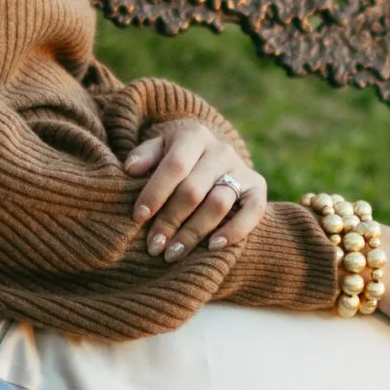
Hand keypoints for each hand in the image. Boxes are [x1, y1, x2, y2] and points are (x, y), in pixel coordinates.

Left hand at [124, 121, 266, 260]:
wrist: (213, 158)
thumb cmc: (177, 159)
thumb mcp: (160, 150)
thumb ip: (144, 156)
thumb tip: (131, 169)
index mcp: (194, 136)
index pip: (175, 165)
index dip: (155, 193)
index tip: (139, 217)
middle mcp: (221, 150)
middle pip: (194, 190)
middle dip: (170, 220)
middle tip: (154, 246)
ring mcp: (242, 168)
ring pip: (218, 204)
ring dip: (194, 232)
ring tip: (173, 253)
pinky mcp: (258, 187)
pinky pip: (253, 211)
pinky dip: (235, 230)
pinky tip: (213, 247)